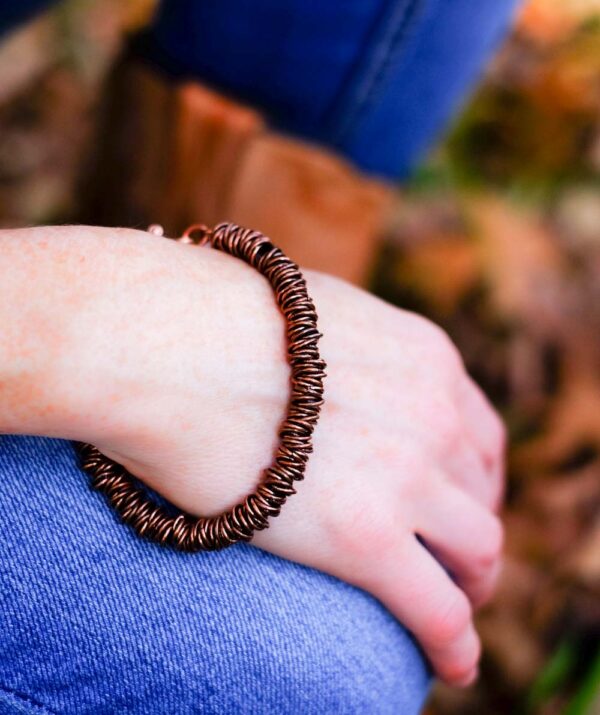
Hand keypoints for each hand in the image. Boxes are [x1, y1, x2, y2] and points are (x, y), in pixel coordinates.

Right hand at [2, 226, 504, 686]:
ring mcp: (408, 474)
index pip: (479, 435)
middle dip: (470, 531)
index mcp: (424, 358)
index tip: (451, 506)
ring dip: (471, 586)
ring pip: (478, 552)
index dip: (472, 480)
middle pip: (482, 494)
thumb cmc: (213, 321)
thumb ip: (345, 350)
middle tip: (450, 562)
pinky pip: (440, 611)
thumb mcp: (313, 315)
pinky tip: (451, 662)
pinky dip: (453, 643)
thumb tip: (319, 373)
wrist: (163, 343)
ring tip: (451, 610)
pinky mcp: (366, 537)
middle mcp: (434, 413)